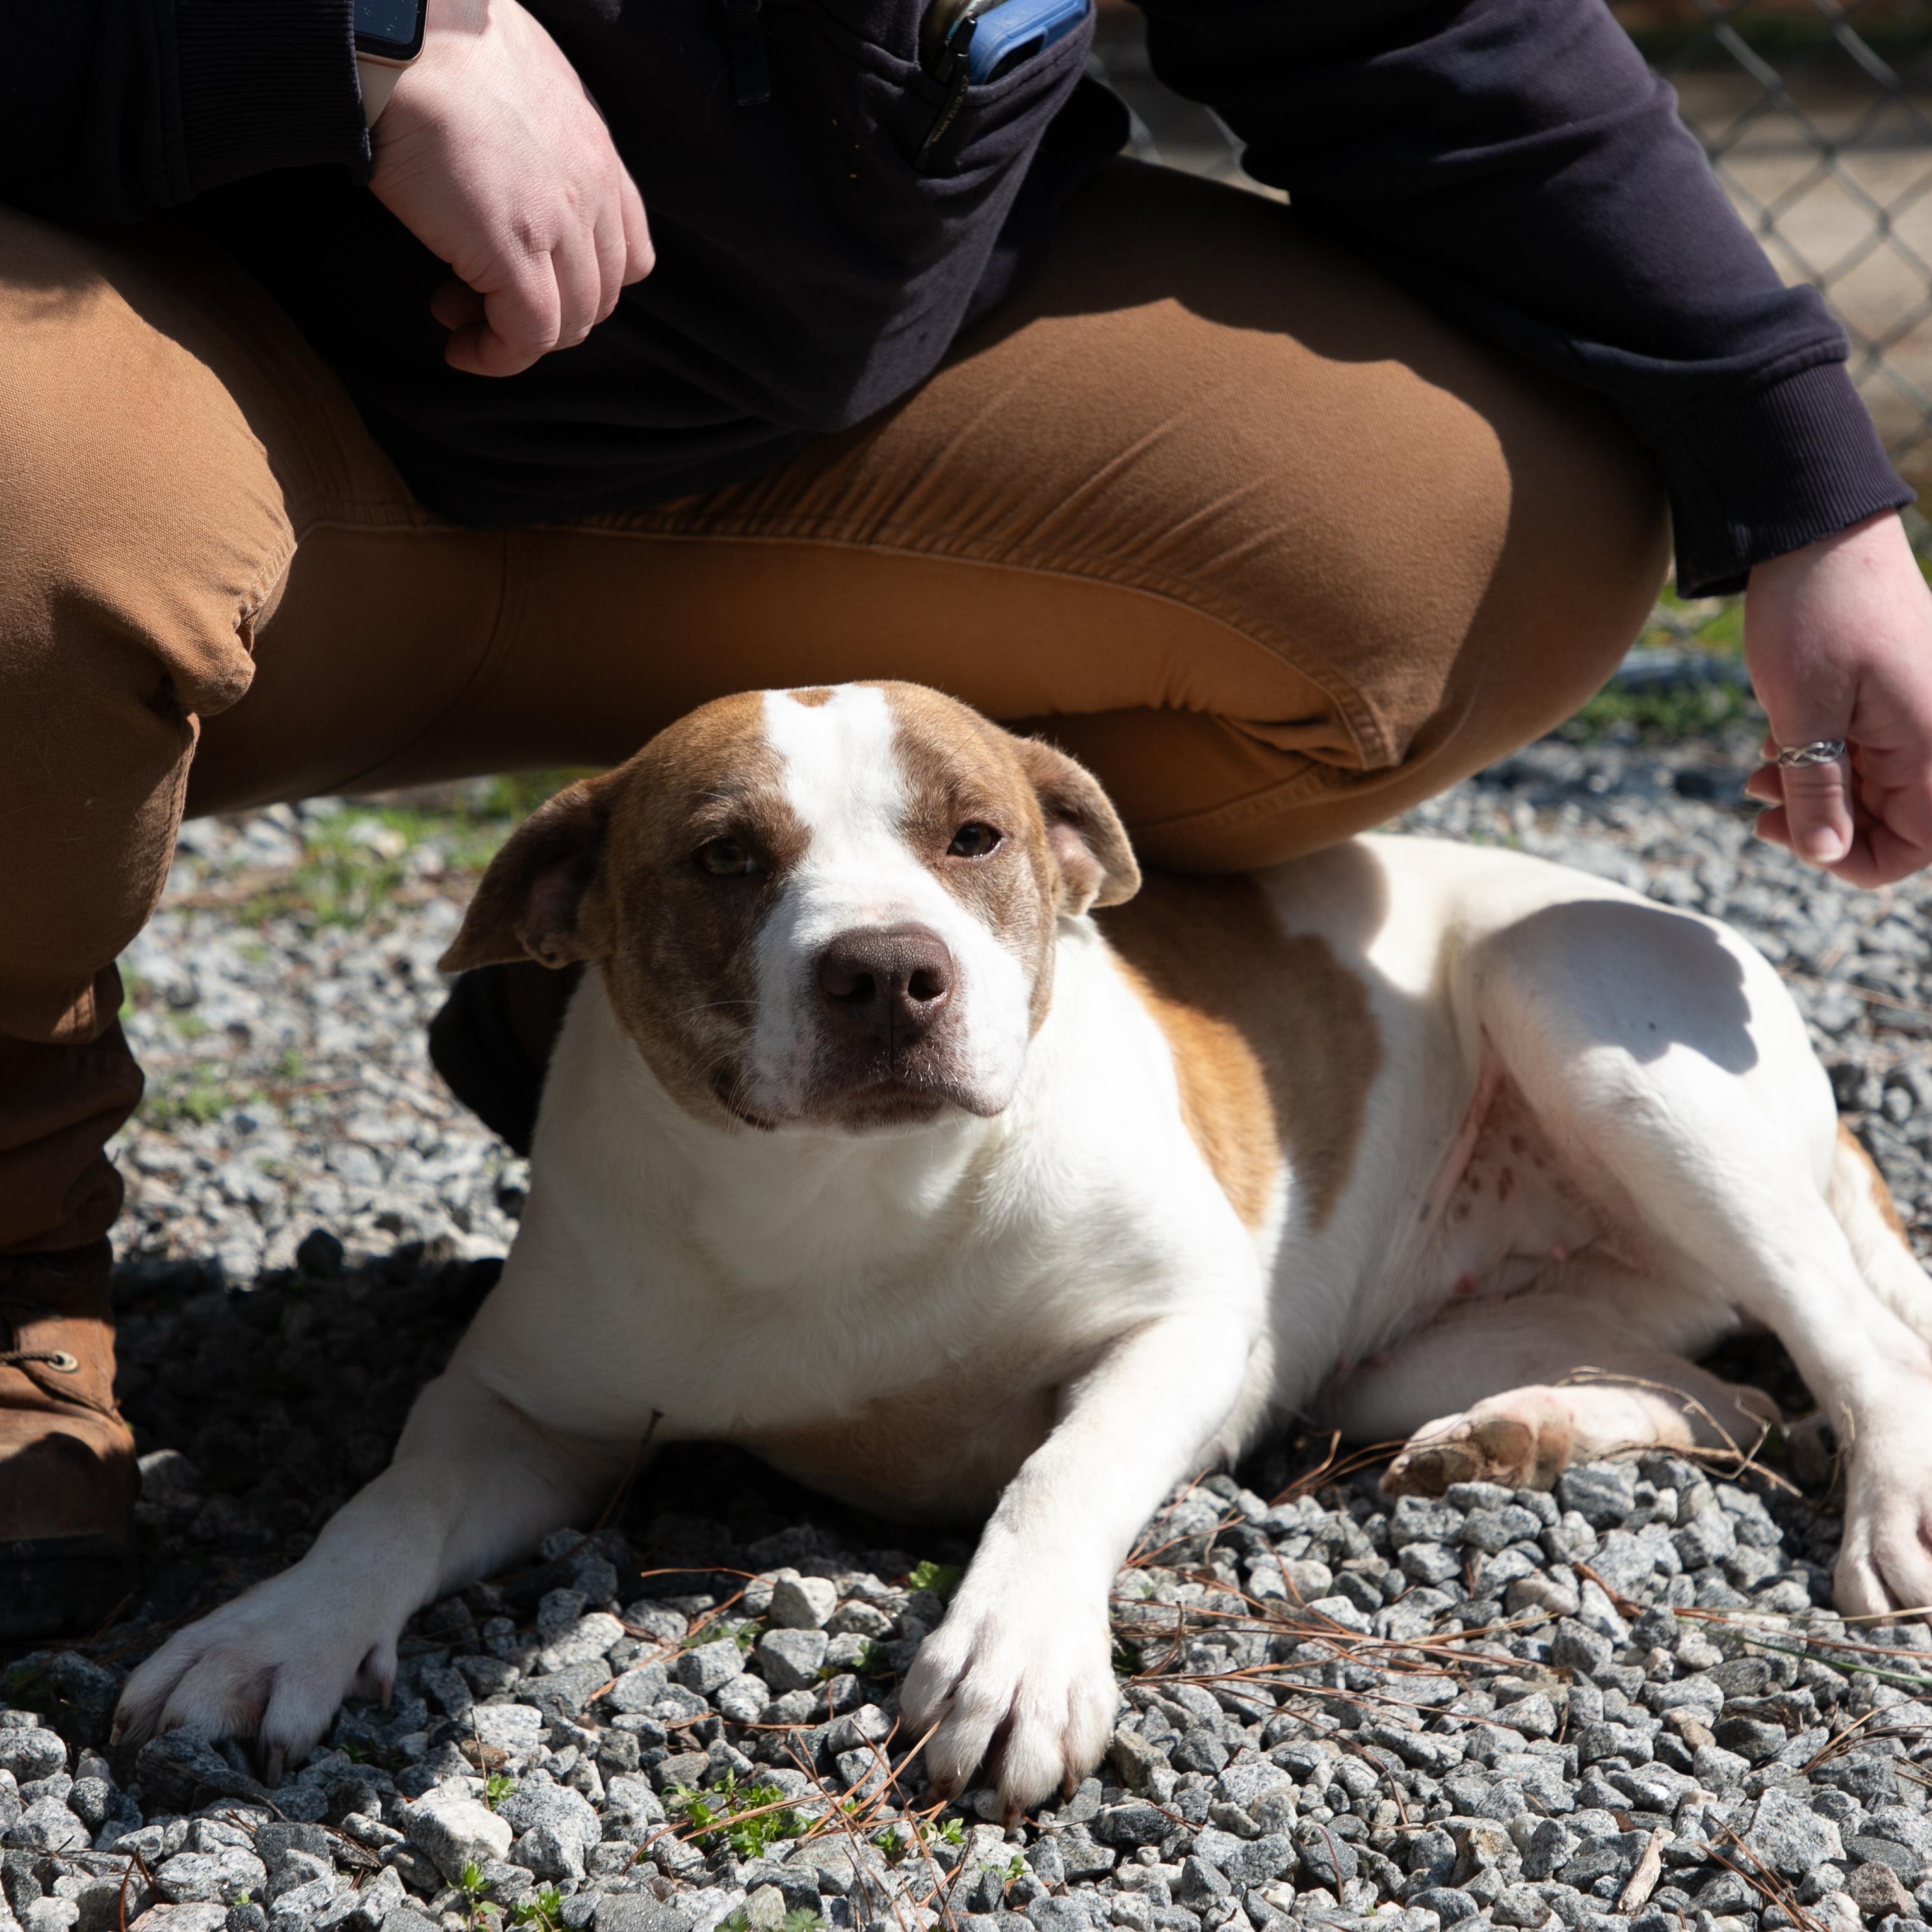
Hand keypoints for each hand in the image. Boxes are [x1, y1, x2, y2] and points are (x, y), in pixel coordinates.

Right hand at [369, 0, 652, 376]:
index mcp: (595, 150)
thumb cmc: (434, 45)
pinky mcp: (513, 251)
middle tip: (480, 303)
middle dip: (545, 316)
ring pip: (567, 323)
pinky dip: (497, 357)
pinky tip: (462, 349)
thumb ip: (537, 134)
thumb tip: (506, 171)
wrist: (398, 33)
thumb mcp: (517, 82)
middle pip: (598, 296)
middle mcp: (590, 191)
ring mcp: (559, 224)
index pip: (626, 252)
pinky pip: (526, 335)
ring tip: (458, 317)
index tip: (527, 280)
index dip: (581, 284)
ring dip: (515, 338)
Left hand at [1742, 511, 1931, 885]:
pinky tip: (1779, 735)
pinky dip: (1820, 753)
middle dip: (1819, 819)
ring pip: (1871, 785)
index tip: (1788, 835)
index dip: (1848, 860)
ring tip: (1760, 767)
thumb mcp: (1803, 714)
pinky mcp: (1895, 691)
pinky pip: (1865, 747)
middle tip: (1758, 795)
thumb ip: (1818, 791)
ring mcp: (1918, 710)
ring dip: (1811, 787)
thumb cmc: (1813, 614)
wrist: (1815, 529)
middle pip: (1889, 820)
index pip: (1912, 849)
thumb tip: (1825, 855)